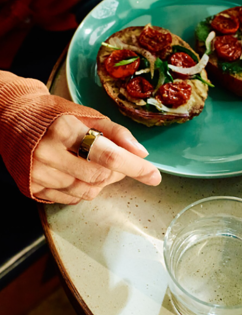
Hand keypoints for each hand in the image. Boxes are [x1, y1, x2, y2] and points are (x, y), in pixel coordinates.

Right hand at [31, 115, 160, 203]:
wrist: (13, 119)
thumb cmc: (55, 115)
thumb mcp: (88, 115)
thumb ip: (117, 133)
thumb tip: (141, 153)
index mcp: (64, 129)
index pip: (109, 156)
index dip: (136, 168)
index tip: (154, 175)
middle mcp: (48, 154)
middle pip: (101, 177)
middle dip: (118, 171)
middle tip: (118, 160)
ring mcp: (38, 174)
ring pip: (88, 191)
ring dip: (102, 181)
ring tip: (94, 162)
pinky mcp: (32, 189)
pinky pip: (72, 199)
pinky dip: (84, 188)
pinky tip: (79, 171)